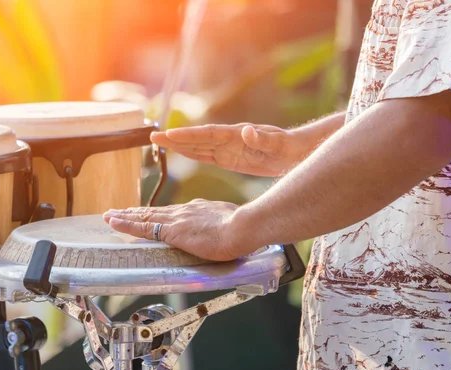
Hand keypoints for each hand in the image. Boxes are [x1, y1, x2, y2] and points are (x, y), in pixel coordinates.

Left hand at [102, 199, 244, 260]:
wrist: (241, 227)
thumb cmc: (241, 228)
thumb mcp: (229, 222)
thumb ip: (221, 225)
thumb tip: (223, 229)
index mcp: (197, 209)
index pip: (170, 212)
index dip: (155, 213)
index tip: (144, 213)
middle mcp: (184, 211)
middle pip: (153, 212)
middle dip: (135, 213)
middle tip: (118, 212)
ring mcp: (176, 219)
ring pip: (144, 217)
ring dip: (125, 216)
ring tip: (110, 216)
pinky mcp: (171, 231)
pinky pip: (142, 227)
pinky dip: (126, 224)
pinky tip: (114, 222)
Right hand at [150, 123, 304, 176]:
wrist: (297, 152)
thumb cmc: (288, 147)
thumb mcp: (278, 144)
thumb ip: (262, 138)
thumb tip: (246, 131)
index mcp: (237, 135)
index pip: (208, 134)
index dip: (188, 135)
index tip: (169, 135)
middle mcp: (229, 139)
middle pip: (197, 138)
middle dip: (176, 138)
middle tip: (153, 136)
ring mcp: (229, 148)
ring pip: (199, 147)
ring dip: (180, 146)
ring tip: (160, 143)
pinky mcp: (232, 159)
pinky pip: (208, 156)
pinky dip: (193, 154)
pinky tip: (182, 154)